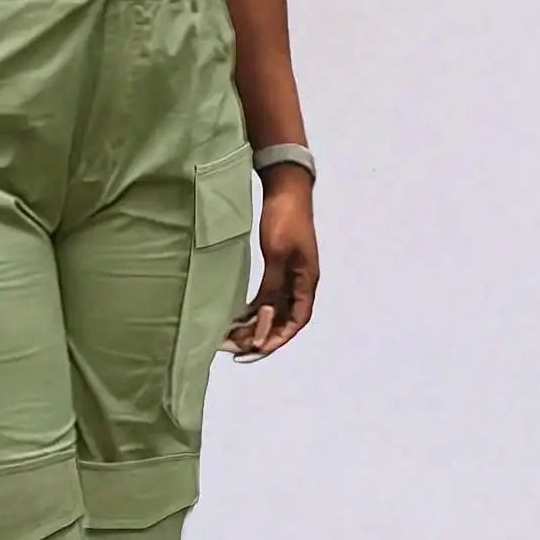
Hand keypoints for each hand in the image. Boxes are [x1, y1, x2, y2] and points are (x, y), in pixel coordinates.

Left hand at [227, 169, 318, 358]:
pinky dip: (254, 308)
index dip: (278, 337)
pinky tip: (237, 316)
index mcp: (307, 281)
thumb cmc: (285, 218)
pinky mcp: (278, 266)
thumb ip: (271, 285)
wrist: (286, 189)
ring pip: (274, 309)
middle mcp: (300, 282)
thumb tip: (262, 315)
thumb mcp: (276, 254)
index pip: (296, 320)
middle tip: (236, 348)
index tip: (256, 349)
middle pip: (284, 319)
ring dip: (256, 323)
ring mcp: (290, 274)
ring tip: (233, 336)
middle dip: (262, 335)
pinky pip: (268, 295)